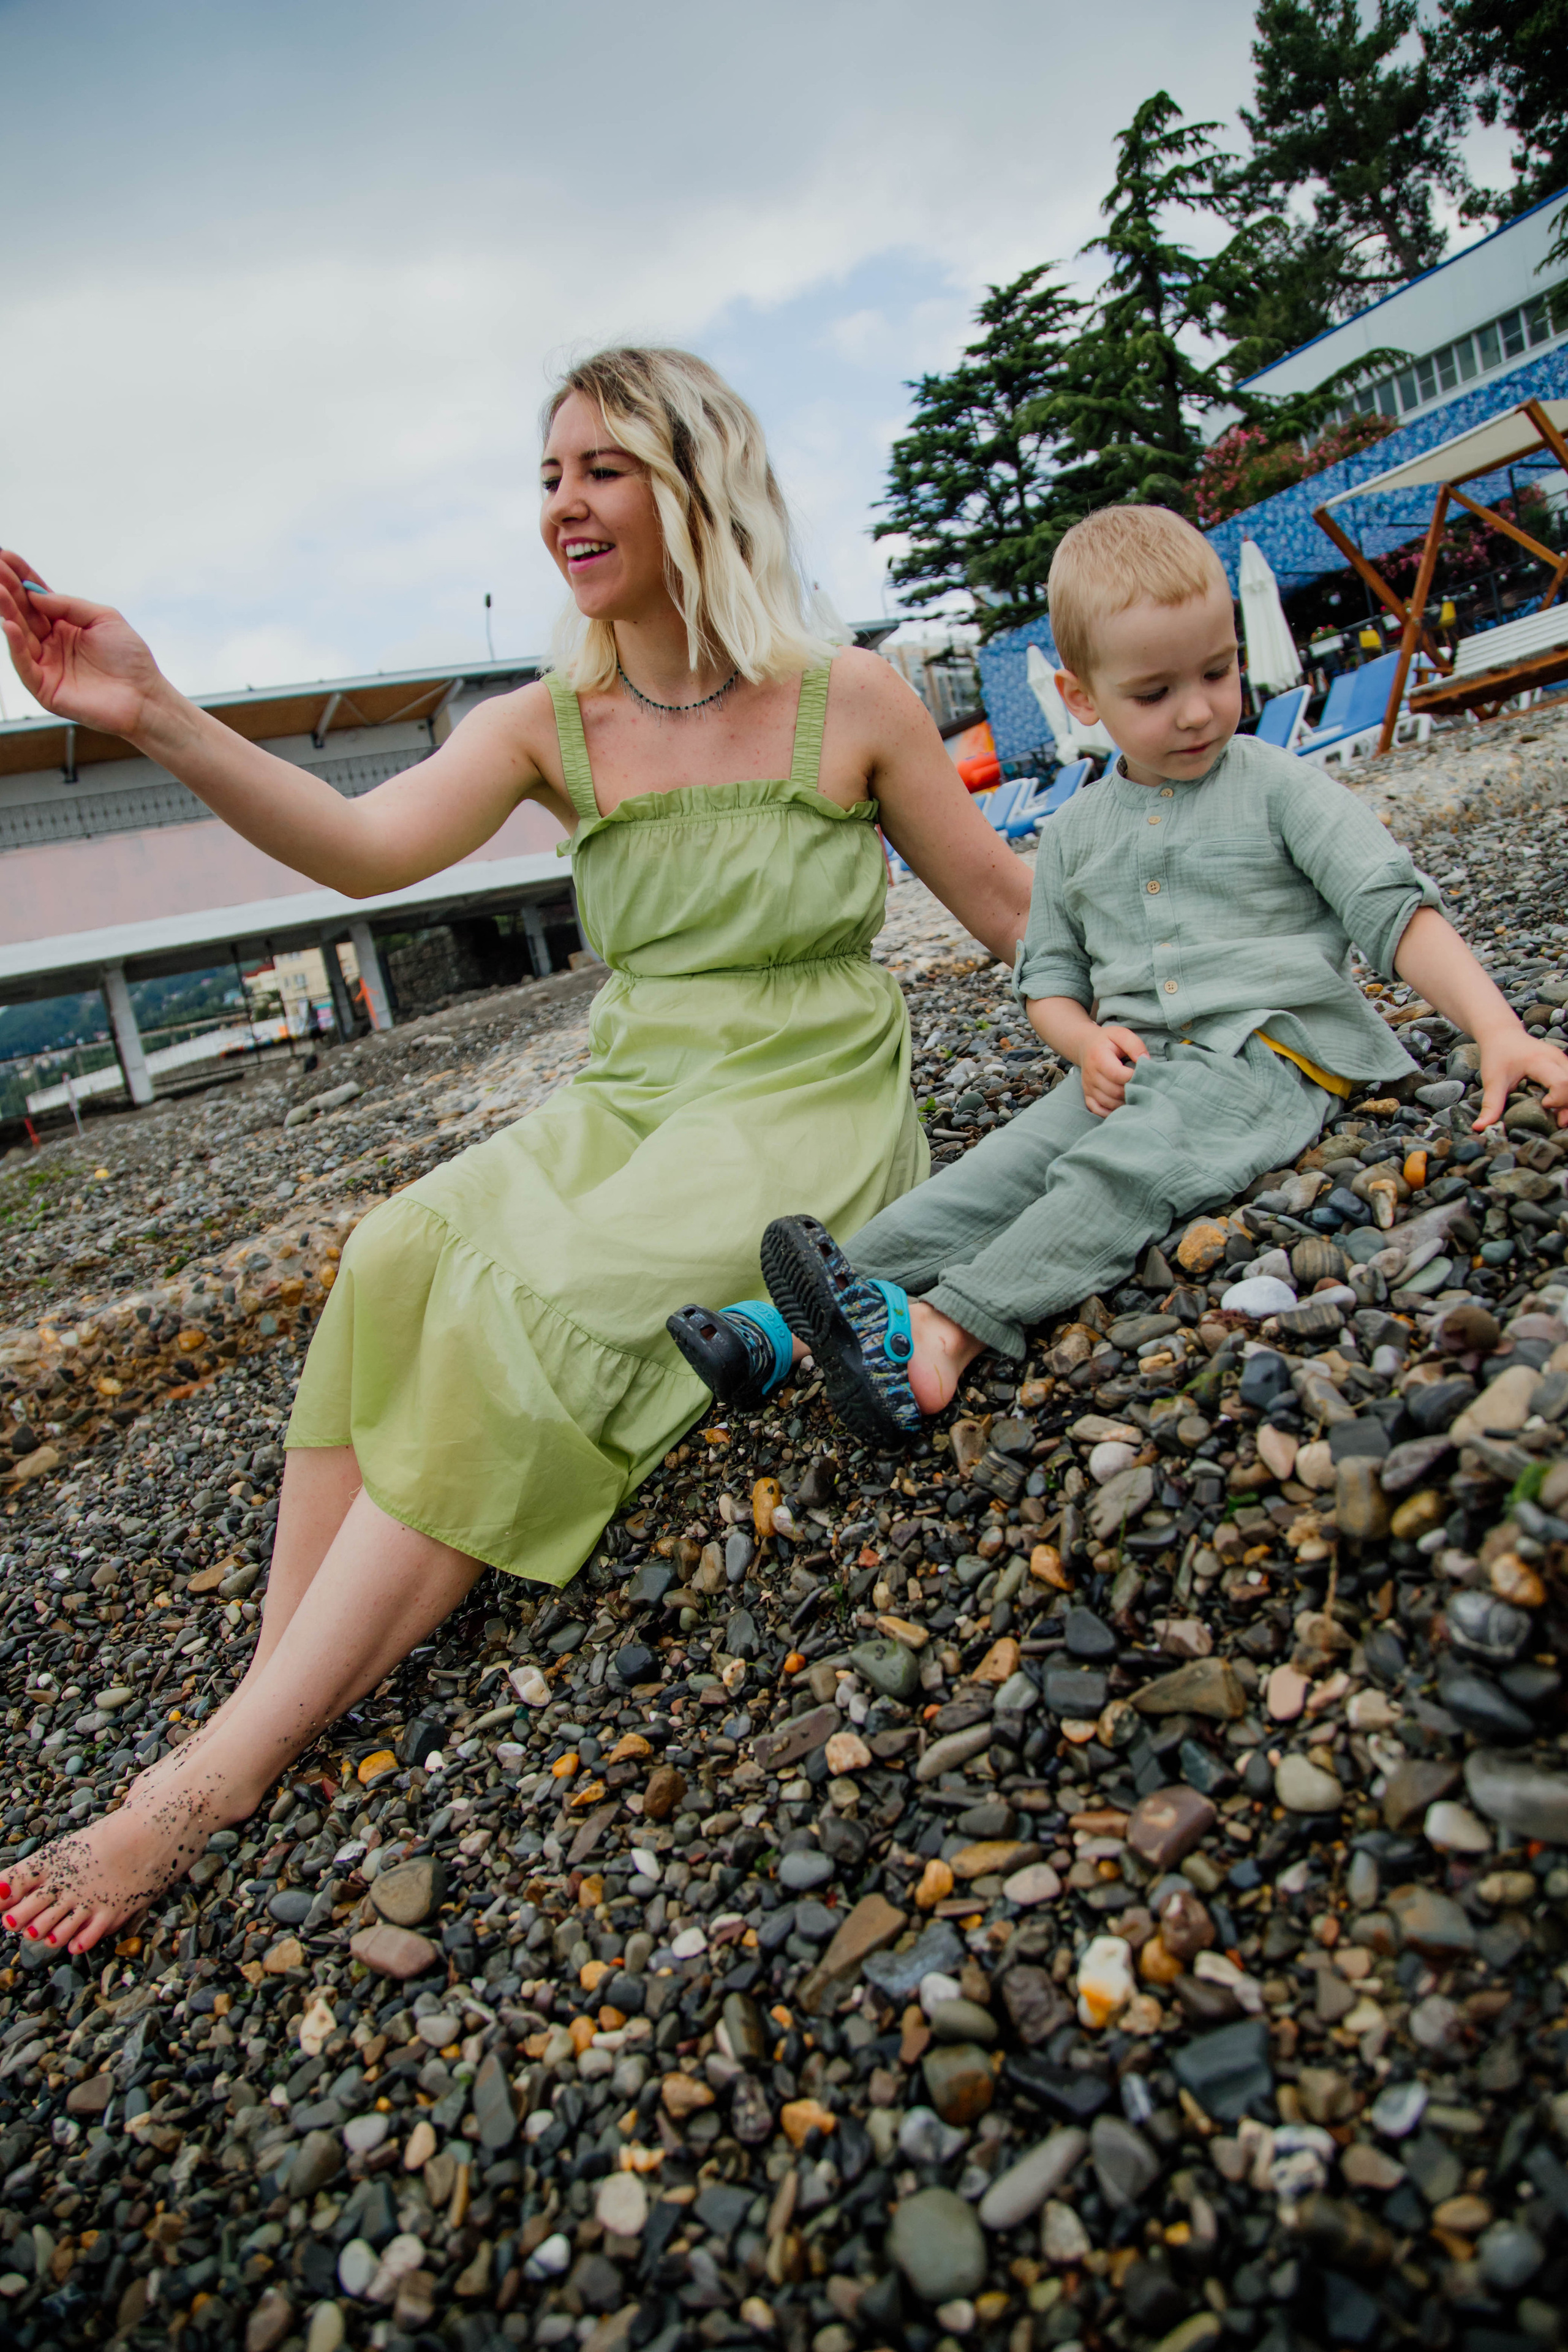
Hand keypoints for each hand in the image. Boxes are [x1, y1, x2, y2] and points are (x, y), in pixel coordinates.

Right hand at [0, 551, 164, 738]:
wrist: (145, 697)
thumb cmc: (130, 660)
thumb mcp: (104, 618)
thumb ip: (70, 605)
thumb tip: (36, 594)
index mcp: (65, 625)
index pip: (36, 597)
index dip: (20, 577)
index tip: (5, 556)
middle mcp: (51, 644)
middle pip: (23, 612)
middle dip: (7, 589)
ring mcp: (47, 666)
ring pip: (20, 635)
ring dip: (7, 611)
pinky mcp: (46, 688)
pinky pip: (25, 665)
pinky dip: (17, 645)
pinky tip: (10, 625)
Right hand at [1079, 1023, 1148, 1116]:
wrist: (1086, 1046)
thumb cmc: (1107, 1041)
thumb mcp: (1121, 1034)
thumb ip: (1135, 1045)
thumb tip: (1146, 1062)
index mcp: (1098, 1058)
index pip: (1118, 1075)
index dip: (1135, 1077)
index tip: (1146, 1074)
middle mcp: (1091, 1075)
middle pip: (1115, 1091)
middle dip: (1133, 1091)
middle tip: (1145, 1087)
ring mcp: (1088, 1087)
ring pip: (1109, 1103)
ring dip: (1125, 1102)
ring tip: (1137, 1095)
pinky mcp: (1087, 1095)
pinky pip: (1098, 1110)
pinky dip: (1112, 1112)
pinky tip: (1123, 1105)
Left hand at [1474, 1025, 1567, 1131]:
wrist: (1502, 1033)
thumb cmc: (1497, 1055)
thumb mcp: (1492, 1080)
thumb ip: (1491, 1105)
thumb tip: (1480, 1127)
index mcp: (1539, 1061)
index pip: (1561, 1082)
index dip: (1558, 1098)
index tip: (1544, 1105)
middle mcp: (1556, 1058)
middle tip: (1558, 1120)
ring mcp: (1562, 1059)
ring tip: (1560, 1117)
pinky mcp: (1564, 1063)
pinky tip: (1560, 1107)